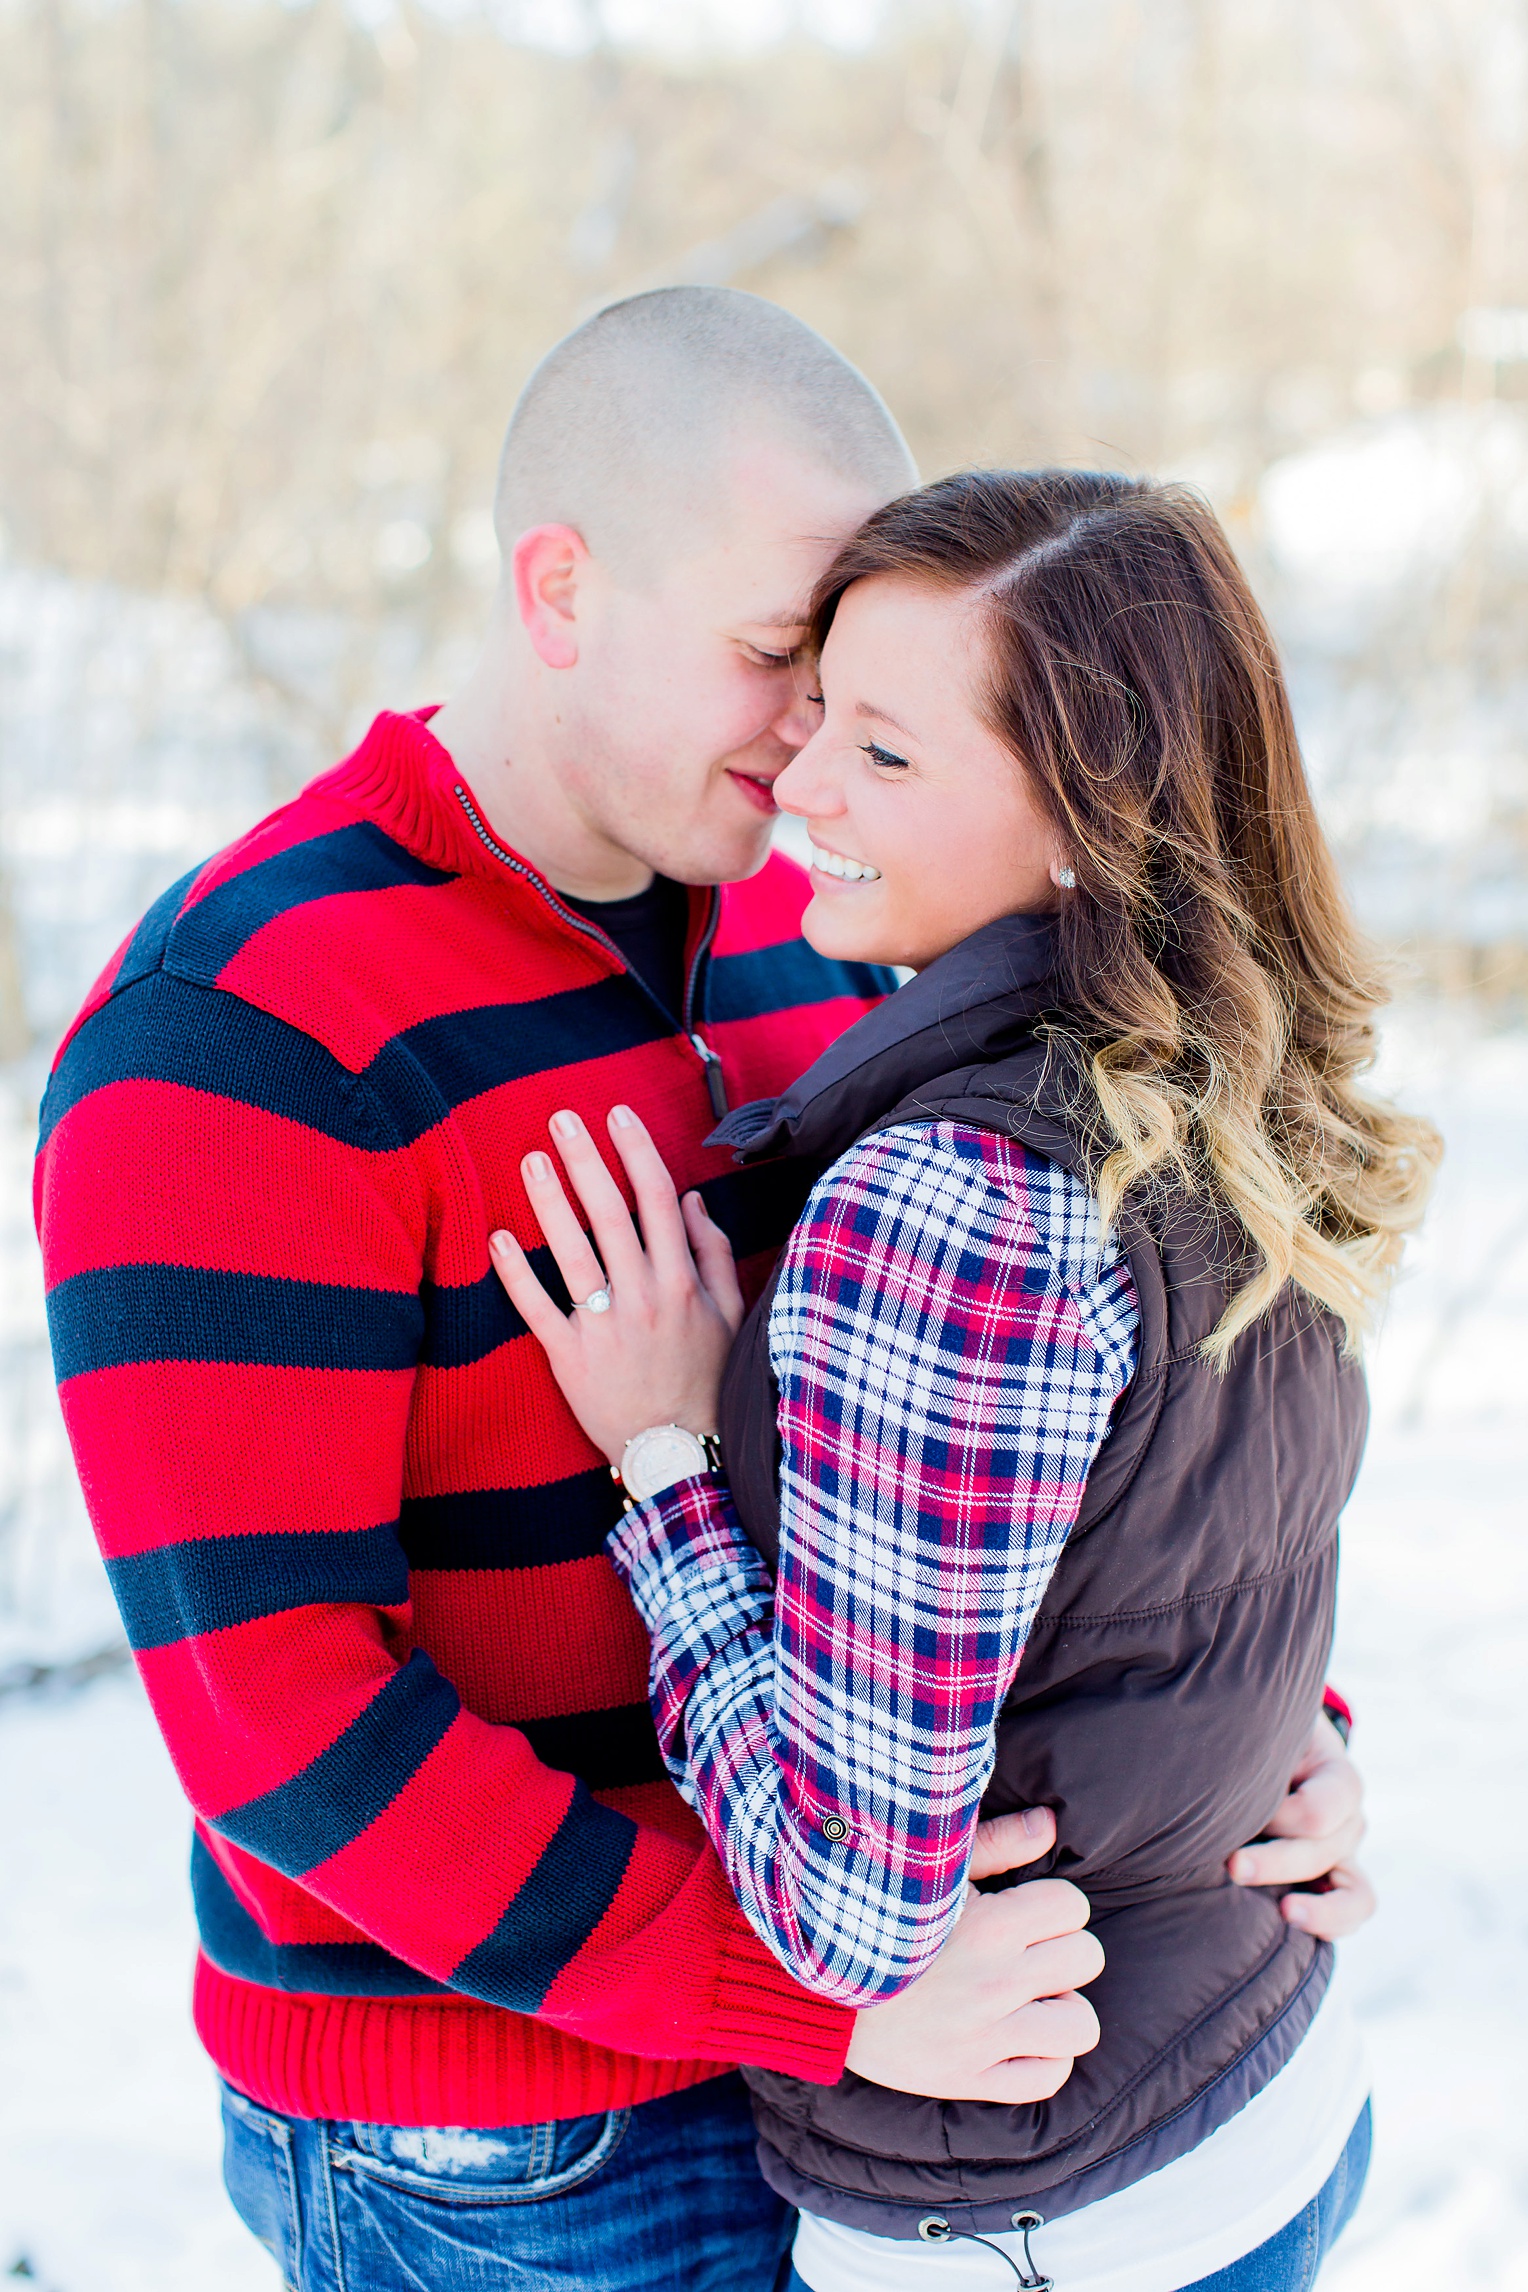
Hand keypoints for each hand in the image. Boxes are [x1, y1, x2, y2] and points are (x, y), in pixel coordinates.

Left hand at [488, 1105, 742, 1467]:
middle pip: (610, 1215)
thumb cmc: (707, 1380)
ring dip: (549, 1202)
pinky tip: (499, 1237)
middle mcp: (644, 1298)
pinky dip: (517, 1273)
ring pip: (572, 1253)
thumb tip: (693, 1199)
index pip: (657, 1201)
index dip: (637, 1153)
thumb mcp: (731, 1315)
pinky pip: (538, 1309)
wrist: (681, 1454)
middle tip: (562, 1119)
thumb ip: (713, 1254)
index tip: (618, 1116)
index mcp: (682, 1284)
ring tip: (531, 1160)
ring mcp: (605, 1329)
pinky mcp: (571, 1359)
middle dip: (586, 1160)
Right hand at [846, 1805, 1104, 2103]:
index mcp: (989, 1926)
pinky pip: (1048, 2078)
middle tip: (1028, 1951)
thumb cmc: (878, 1912)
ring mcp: (982, 2038)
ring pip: (1080, 2025)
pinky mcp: (966, 2079)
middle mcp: (993, 1984)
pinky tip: (1019, 2034)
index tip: (1027, 1910)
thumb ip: (997, 1842)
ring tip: (1031, 1995)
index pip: (1073, 1907)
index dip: (1055, 1904)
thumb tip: (1053, 1823)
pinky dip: (1045, 2056)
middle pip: (1086, 1958)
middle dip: (1062, 1948)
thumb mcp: (929, 1865)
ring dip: (1062, 2006)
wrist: (812, 1982)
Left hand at [1228, 1713, 1375, 1939]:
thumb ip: (1248, 1746)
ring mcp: (1343, 1855)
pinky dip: (1328, 1923)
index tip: (1239, 1807)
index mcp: (1333, 1774)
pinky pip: (1351, 1913)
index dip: (1281, 1815)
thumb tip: (1210, 1760)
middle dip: (1276, 1862)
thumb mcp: (1257, 1731)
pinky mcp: (1332, 1882)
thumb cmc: (1252, 1740)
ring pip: (1354, 1894)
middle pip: (1324, 1850)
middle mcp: (1346, 1818)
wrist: (1261, 1753)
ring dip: (1317, 1907)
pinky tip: (1290, 1923)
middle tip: (1231, 1865)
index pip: (1323, 1806)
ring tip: (1284, 1913)